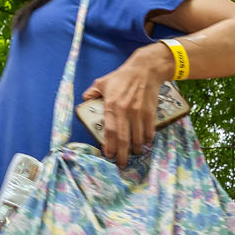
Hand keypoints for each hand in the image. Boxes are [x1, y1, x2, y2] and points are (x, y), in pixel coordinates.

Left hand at [82, 43, 174, 166]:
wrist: (145, 69)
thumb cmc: (122, 76)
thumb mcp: (103, 82)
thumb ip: (92, 93)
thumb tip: (84, 100)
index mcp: (111, 105)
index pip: (110, 131)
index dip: (109, 146)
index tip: (108, 155)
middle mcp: (125, 111)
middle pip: (124, 139)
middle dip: (122, 155)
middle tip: (121, 164)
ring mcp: (139, 113)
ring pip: (137, 138)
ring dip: (135, 149)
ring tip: (133, 153)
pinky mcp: (150, 113)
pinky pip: (149, 132)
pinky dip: (146, 140)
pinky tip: (144, 143)